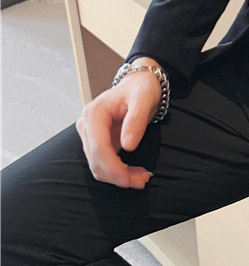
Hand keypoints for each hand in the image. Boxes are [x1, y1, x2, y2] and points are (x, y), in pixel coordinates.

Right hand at [75, 59, 161, 188]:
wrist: (139, 85)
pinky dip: (117, 172)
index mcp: (94, 113)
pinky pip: (103, 162)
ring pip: (98, 166)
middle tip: (142, 180)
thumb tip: (128, 146)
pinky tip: (134, 173)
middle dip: (117, 176)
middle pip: (96, 160)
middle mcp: (87, 124)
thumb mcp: (144, 99)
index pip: (98, 148)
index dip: (113, 168)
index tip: (130, 179)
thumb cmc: (141, 89)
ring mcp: (90, 134)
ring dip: (118, 177)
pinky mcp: (97, 142)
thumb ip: (136, 120)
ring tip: (141, 178)